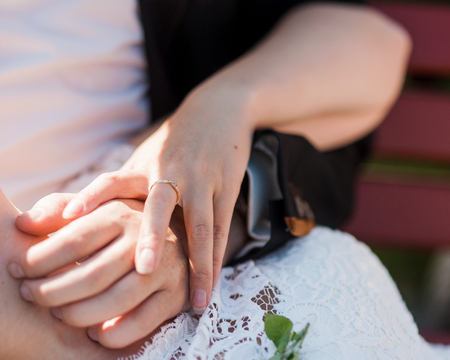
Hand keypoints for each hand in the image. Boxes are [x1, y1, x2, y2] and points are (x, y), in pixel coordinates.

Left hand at [9, 194, 190, 348]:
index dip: (38, 259)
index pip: (74, 239)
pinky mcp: (175, 294)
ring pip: (117, 299)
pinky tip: (94, 333)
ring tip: (59, 313)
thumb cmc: (122, 226)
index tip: (17, 269)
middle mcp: (144, 239)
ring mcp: (165, 267)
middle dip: (52, 292)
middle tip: (31, 296)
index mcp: (121, 213)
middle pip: (93, 274)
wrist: (175, 236)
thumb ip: (57, 211)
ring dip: (80, 314)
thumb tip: (22, 225)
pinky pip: (142, 322)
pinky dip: (114, 334)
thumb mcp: (93, 210)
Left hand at [57, 82, 254, 312]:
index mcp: (145, 164)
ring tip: (196, 301)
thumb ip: (120, 183)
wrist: (218, 110)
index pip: (113, 180)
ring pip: (202, 226)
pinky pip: (222, 229)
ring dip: (199, 264)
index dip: (90, 197)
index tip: (67, 219)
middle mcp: (172, 172)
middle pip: (160, 205)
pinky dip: (217, 259)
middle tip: (142, 270)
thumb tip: (75, 216)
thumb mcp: (144, 154)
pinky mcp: (226, 188)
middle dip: (152, 237)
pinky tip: (213, 284)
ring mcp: (202, 180)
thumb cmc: (174, 140)